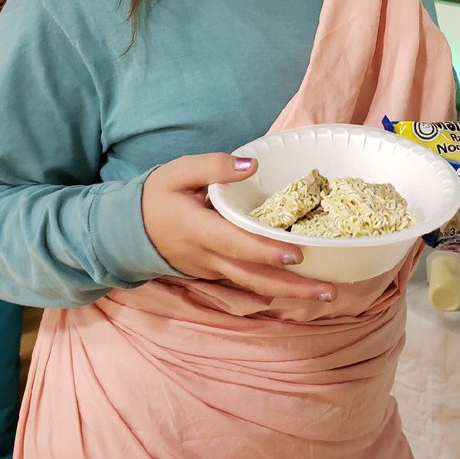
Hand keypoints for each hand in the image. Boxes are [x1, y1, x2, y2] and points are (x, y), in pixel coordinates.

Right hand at [141, 153, 338, 301]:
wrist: (129, 231)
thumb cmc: (156, 196)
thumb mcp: (177, 171)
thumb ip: (214, 166)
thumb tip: (251, 166)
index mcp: (198, 229)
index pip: (236, 243)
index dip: (266, 251)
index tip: (297, 254)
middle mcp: (208, 257)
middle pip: (254, 278)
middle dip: (292, 286)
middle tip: (330, 291)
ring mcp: (212, 270)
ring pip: (254, 286)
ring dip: (290, 293)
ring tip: (327, 293)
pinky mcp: (215, 274)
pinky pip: (247, 285)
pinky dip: (275, 288)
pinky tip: (300, 289)